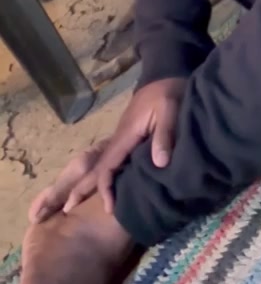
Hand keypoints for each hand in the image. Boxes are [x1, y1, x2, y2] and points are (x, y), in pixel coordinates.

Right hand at [31, 77, 186, 219]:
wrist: (165, 74)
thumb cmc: (168, 93)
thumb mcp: (170, 111)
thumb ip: (165, 135)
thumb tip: (159, 164)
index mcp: (126, 135)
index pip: (108, 167)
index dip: (105, 188)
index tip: (108, 209)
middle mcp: (119, 138)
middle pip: (98, 166)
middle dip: (83, 187)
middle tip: (68, 209)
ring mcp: (123, 136)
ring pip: (104, 163)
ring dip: (94, 182)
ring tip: (85, 202)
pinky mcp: (129, 135)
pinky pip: (114, 159)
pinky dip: (107, 173)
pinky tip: (110, 183)